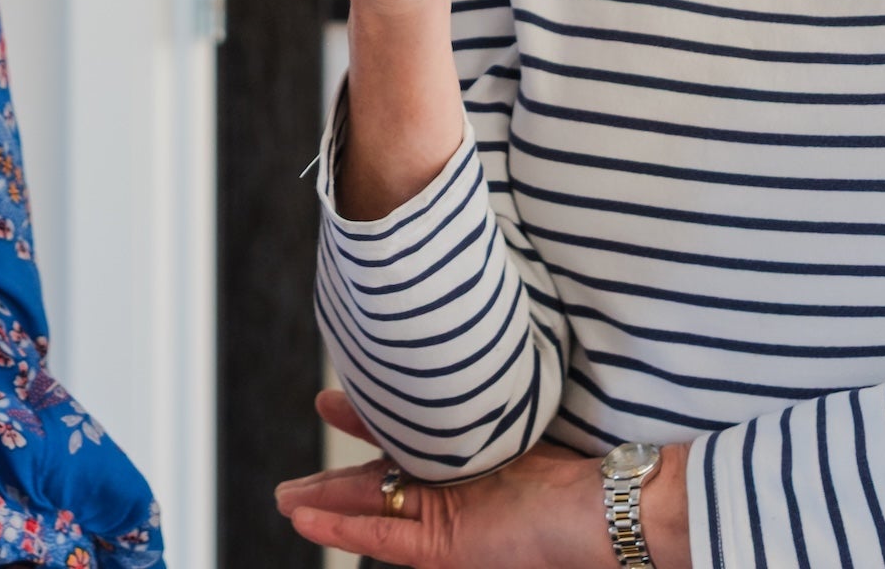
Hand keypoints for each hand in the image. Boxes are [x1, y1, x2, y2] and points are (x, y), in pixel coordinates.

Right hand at [277, 390, 654, 567]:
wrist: (600, 502)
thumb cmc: (567, 453)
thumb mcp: (505, 411)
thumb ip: (471, 387)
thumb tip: (449, 336)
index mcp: (463, 457)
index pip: (398, 443)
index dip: (361, 424)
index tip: (326, 402)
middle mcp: (448, 491)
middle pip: (374, 487)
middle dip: (329, 482)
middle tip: (286, 483)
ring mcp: (445, 522)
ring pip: (371, 514)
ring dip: (326, 508)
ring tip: (285, 501)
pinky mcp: (447, 549)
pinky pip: (385, 540)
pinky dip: (345, 530)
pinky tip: (309, 521)